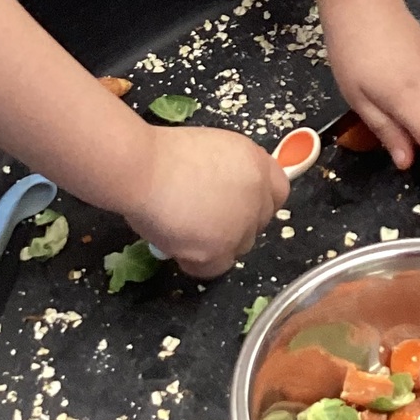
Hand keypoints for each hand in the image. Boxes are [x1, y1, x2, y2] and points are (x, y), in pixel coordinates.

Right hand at [128, 126, 288, 277]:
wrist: (141, 169)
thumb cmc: (162, 153)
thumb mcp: (211, 151)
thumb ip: (230, 172)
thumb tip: (225, 194)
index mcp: (256, 163)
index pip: (278, 191)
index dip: (259, 200)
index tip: (238, 204)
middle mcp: (257, 195)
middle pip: (258, 223)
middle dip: (235, 224)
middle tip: (204, 219)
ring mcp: (240, 226)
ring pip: (238, 248)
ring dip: (217, 244)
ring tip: (184, 230)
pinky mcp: (219, 251)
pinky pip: (215, 268)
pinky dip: (197, 261)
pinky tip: (177, 246)